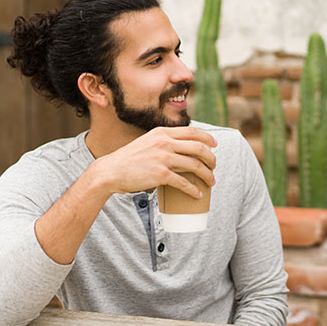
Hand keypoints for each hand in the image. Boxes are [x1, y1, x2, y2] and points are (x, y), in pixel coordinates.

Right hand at [92, 126, 217, 197]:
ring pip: (195, 165)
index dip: (207, 138)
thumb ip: (163, 141)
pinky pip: (184, 183)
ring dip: (207, 175)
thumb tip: (180, 147)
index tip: (215, 145)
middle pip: (199, 148)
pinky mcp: (161, 175)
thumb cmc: (130, 158)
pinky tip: (198, 194)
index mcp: (162, 132)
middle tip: (214, 166)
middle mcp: (165, 142)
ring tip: (211, 181)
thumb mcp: (147, 141)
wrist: (111, 170)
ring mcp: (163, 158)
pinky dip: (194, 190)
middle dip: (211, 158)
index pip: (192, 131)